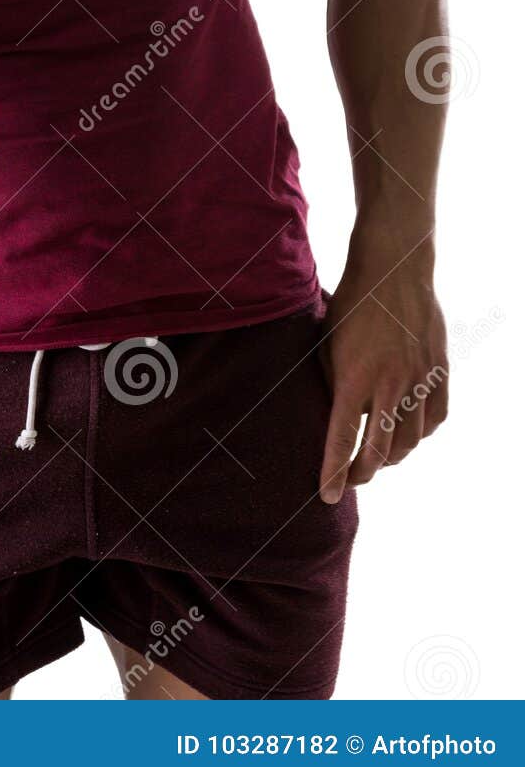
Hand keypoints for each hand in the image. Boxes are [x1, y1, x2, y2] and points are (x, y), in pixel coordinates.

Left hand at [318, 245, 448, 502]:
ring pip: (411, 441)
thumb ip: (332, 384)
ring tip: (378, 458)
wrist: (393, 270)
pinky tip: (409, 434)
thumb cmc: (351, 305)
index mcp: (355, 378)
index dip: (333, 473)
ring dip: (393, 456)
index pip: (342, 440)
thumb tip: (331, 421)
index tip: (326, 496)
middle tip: (351, 480)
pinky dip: (422, 433)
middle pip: (380, 451)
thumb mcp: (327, 344)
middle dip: (363, 474)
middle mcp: (390, 384)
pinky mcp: (440, 372)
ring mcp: (419, 380)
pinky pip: (437, 418)